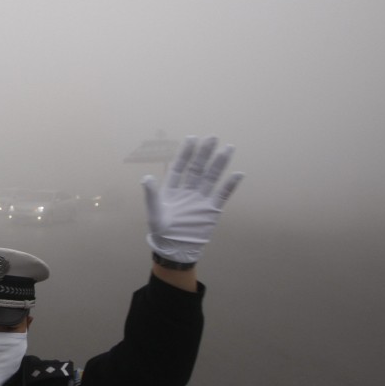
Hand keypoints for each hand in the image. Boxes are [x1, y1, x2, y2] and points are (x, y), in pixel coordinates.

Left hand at [141, 136, 243, 263]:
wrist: (175, 249)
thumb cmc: (161, 231)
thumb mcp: (154, 212)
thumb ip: (152, 195)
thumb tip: (146, 177)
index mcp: (172, 189)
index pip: (180, 167)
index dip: (186, 153)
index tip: (192, 138)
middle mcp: (188, 190)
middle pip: (198, 168)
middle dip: (204, 153)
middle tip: (213, 137)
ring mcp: (201, 199)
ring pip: (211, 177)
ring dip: (219, 163)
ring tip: (228, 148)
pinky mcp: (211, 210)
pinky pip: (222, 195)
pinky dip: (230, 185)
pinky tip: (238, 173)